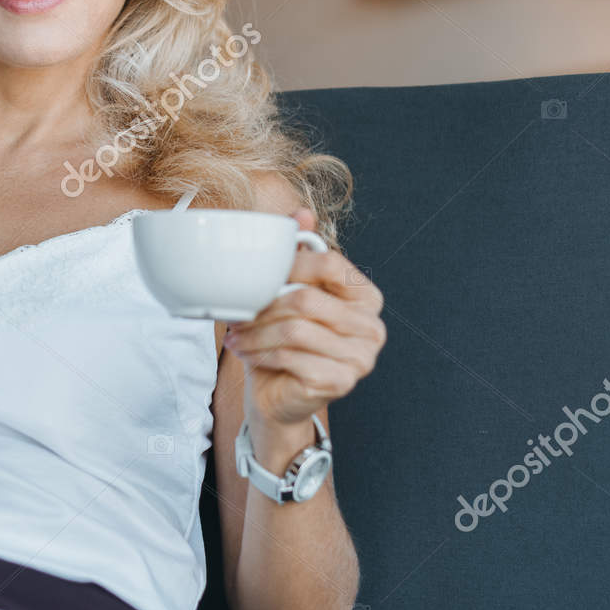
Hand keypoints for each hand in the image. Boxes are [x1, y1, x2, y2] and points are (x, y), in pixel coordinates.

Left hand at [223, 207, 385, 430]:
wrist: (280, 395)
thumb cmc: (286, 340)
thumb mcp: (291, 293)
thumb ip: (299, 254)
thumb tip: (302, 214)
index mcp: (367, 297)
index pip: (331, 265)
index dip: (291, 264)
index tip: (261, 274)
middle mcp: (372, 327)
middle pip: (307, 299)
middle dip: (265, 305)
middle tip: (238, 312)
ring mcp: (361, 358)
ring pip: (295, 329)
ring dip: (256, 331)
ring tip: (236, 333)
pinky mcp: (340, 382)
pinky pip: (291, 358)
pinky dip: (260, 353)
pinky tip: (245, 352)